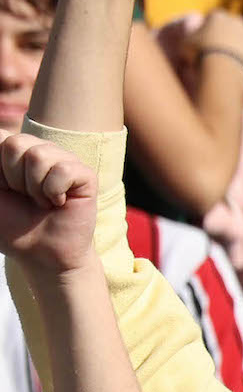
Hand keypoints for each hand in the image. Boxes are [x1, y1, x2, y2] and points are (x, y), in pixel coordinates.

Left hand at [0, 133, 100, 274]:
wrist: (39, 253)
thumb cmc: (11, 225)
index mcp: (15, 151)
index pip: (0, 138)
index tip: (4, 190)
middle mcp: (41, 150)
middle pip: (16, 143)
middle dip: (13, 177)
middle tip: (24, 196)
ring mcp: (65, 160)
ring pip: (39, 155)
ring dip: (34, 188)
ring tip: (42, 202)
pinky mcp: (85, 175)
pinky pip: (63, 170)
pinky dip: (54, 192)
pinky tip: (59, 203)